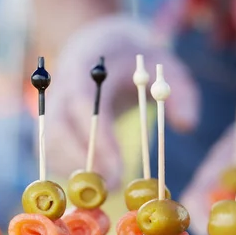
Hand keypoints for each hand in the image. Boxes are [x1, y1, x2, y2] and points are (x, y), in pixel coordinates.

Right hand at [45, 16, 198, 189]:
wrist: (97, 46)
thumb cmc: (133, 60)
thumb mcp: (163, 65)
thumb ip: (179, 90)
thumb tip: (187, 126)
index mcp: (87, 68)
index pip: (85, 105)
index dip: (99, 141)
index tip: (119, 171)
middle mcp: (61, 87)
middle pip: (57, 129)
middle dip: (80, 163)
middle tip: (110, 188)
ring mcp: (50, 106)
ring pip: (49, 143)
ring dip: (72, 169)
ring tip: (103, 187)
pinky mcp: (47, 121)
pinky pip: (48, 149)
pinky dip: (66, 168)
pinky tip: (91, 178)